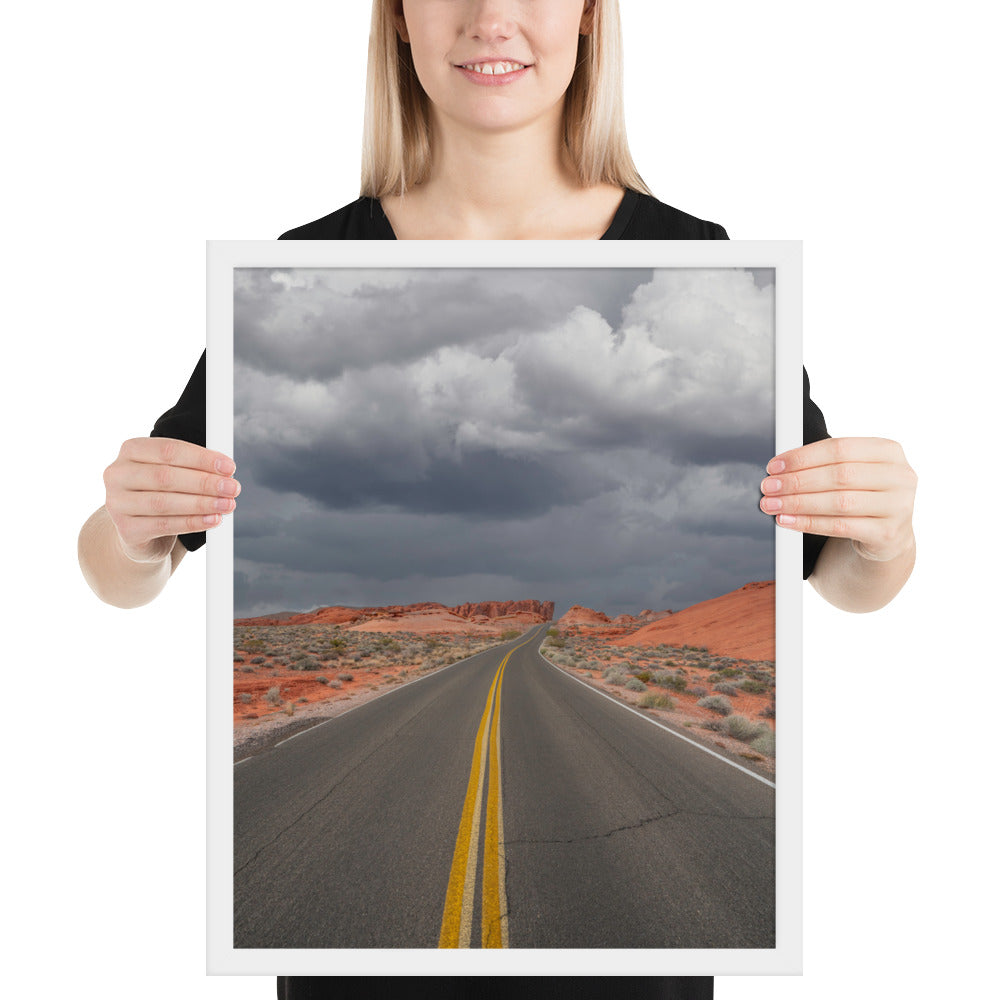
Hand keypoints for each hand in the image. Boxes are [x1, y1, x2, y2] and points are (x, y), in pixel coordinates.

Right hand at [103, 437, 239, 561]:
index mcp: (131, 450)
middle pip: (166, 476)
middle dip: (205, 482)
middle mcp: (118, 474)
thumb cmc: (161, 493)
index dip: (201, 458)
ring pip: (164, 502)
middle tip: (232, 488)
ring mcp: (117, 503)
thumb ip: (194, 467)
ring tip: (227, 505)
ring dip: (202, 503)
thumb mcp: (173, 473)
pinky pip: (164, 525)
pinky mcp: (126, 529)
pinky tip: (213, 520)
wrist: (140, 531)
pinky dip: (193, 522)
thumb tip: (226, 471)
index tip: (228, 467)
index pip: (168, 450)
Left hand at [759, 437, 916, 562]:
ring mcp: (899, 506)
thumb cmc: (863, 495)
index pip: (839, 448)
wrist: (888, 534)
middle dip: (797, 481)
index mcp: (889, 451)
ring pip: (839, 502)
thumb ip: (826, 463)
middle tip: (769, 487)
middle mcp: (900, 476)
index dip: (803, 457)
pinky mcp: (888, 533)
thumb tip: (780, 468)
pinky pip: (840, 526)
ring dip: (798, 503)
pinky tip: (787, 521)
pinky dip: (809, 523)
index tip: (775, 466)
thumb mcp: (854, 472)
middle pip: (839, 475)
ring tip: (772, 505)